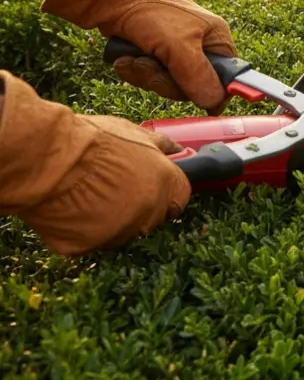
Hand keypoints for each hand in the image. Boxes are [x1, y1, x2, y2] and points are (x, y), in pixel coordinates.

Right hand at [0, 72, 189, 256]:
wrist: (47, 158)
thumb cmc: (92, 141)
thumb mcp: (135, 133)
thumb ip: (161, 145)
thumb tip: (178, 149)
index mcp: (164, 185)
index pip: (179, 199)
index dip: (167, 194)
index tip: (154, 188)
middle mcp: (147, 213)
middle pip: (152, 218)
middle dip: (138, 206)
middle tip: (113, 188)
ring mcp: (118, 232)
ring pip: (121, 232)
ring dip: (111, 220)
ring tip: (88, 195)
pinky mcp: (87, 246)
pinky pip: (89, 241)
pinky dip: (81, 230)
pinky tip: (70, 208)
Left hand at [40, 0, 236, 114]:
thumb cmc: (151, 12)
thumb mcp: (179, 45)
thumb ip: (198, 75)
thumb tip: (214, 102)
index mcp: (217, 41)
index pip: (227, 79)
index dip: (212, 92)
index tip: (196, 100)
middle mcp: (201, 48)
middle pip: (192, 87)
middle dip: (165, 81)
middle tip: (149, 67)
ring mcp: (177, 53)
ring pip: (168, 85)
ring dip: (146, 76)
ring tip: (133, 59)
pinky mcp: (156, 56)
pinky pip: (150, 78)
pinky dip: (135, 72)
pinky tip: (125, 59)